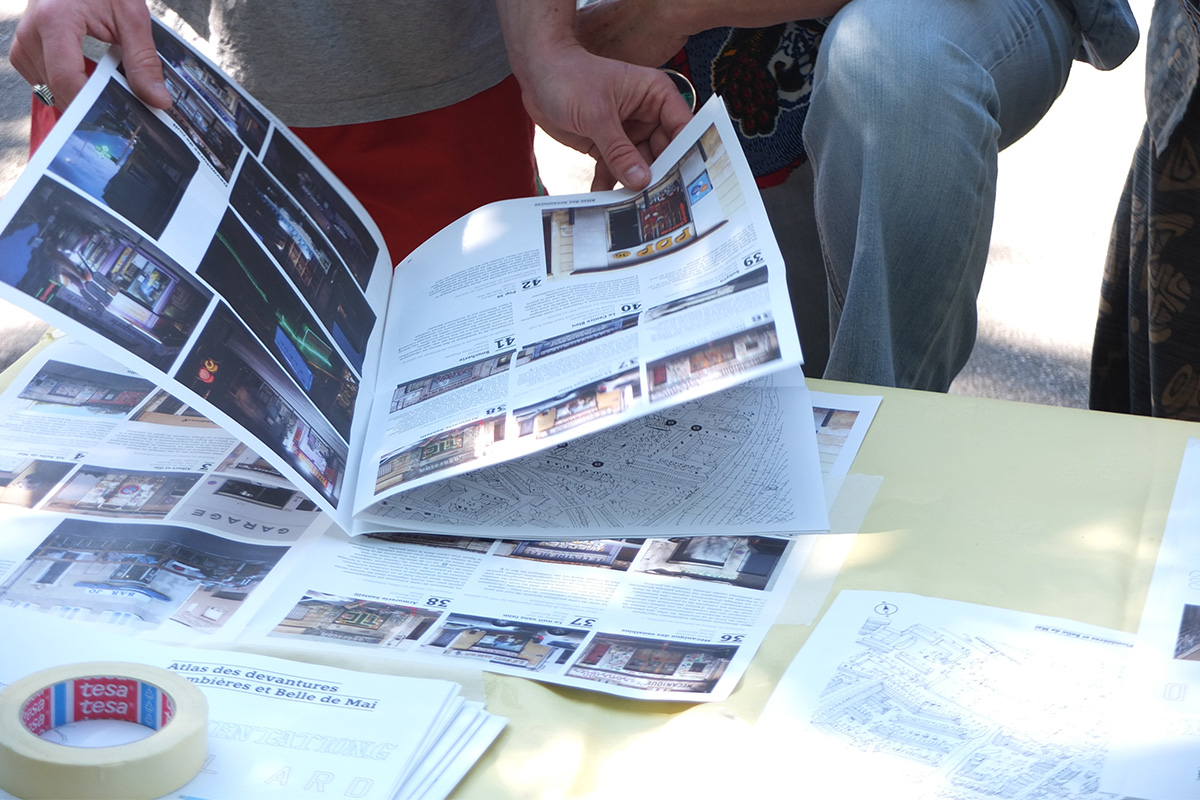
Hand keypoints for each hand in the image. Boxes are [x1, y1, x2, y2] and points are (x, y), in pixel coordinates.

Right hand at [9, 0, 170, 109]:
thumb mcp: (130, 17)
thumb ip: (143, 60)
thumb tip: (157, 99)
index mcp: (54, 20)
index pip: (66, 78)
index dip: (91, 104)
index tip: (118, 117)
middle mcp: (31, 33)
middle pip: (58, 88)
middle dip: (91, 102)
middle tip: (120, 103)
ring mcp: (24, 42)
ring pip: (51, 90)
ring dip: (79, 93)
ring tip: (103, 80)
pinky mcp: (24, 50)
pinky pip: (44, 81)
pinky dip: (68, 84)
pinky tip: (87, 74)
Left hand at [499, 0, 692, 191]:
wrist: (537, 76)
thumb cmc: (568, 77)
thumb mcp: (597, 115)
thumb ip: (619, 150)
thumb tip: (641, 180)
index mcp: (655, 95)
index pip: (682, 127)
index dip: (687, 152)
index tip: (688, 180)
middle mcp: (647, 115)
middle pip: (664, 152)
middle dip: (659, 176)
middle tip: (659, 202)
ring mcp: (628, 132)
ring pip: (640, 166)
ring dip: (634, 185)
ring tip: (634, 207)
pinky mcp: (608, 146)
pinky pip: (615, 170)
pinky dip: (610, 184)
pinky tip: (606, 201)